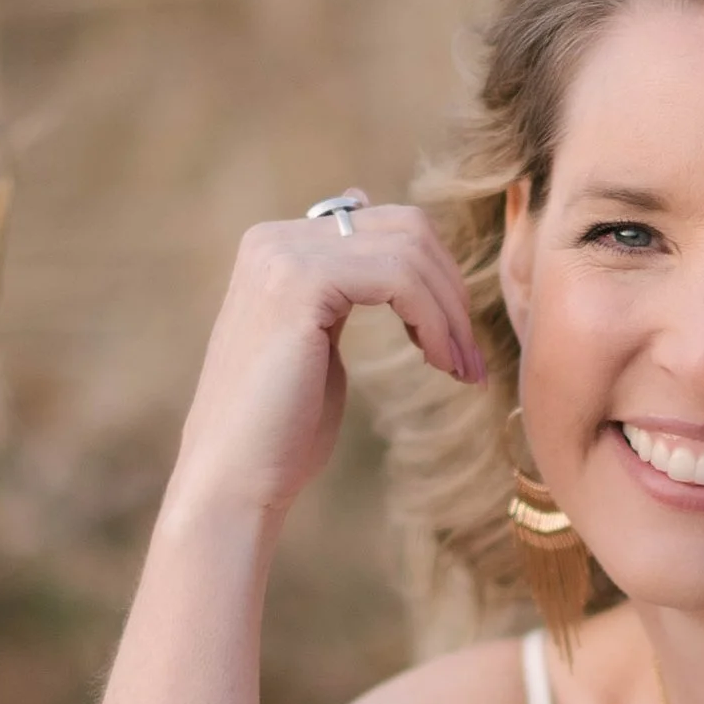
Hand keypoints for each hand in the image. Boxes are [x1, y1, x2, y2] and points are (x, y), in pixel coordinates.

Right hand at [161, 202, 485, 533]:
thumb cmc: (280, 431)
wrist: (234, 479)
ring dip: (450, 313)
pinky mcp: (300, 283)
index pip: (386, 225)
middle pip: (405, 226)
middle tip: (469, 358)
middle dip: (451, 290)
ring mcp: (283, 256)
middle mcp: (275, 239)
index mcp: (278, 246)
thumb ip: (346, 288)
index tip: (454, 343)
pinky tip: (438, 363)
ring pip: (409, 250)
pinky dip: (434, 321)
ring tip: (461, 369)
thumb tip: (371, 223)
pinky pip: (400, 277)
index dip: (436, 279)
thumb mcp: (319, 341)